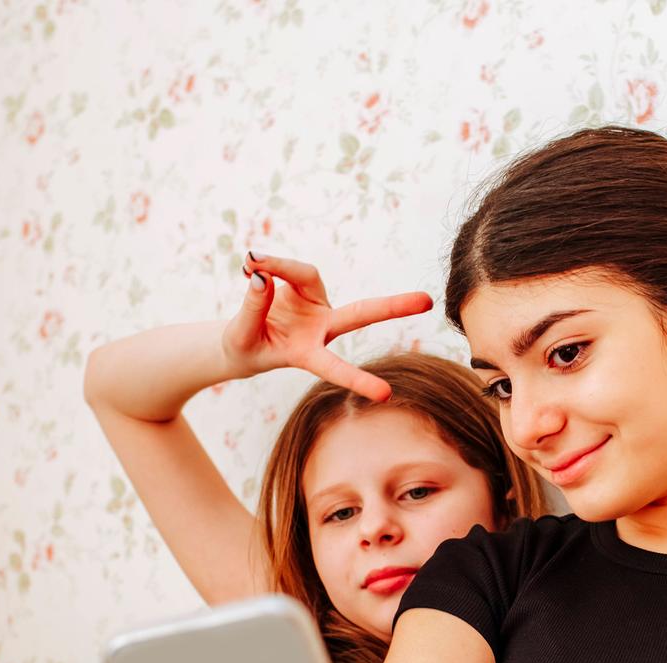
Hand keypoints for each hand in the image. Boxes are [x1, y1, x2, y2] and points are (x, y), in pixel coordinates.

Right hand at [222, 251, 432, 401]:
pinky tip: (249, 264)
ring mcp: (316, 305)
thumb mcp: (240, 336)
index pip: (334, 366)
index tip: (386, 395)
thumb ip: (252, 309)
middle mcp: (320, 328)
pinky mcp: (305, 286)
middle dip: (392, 307)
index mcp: (306, 353)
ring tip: (249, 262)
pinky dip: (268, 264)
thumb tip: (263, 277)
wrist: (241, 339)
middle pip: (360, 313)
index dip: (358, 379)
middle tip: (427, 301)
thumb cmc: (243, 346)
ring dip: (279, 265)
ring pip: (305, 274)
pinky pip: (287, 267)